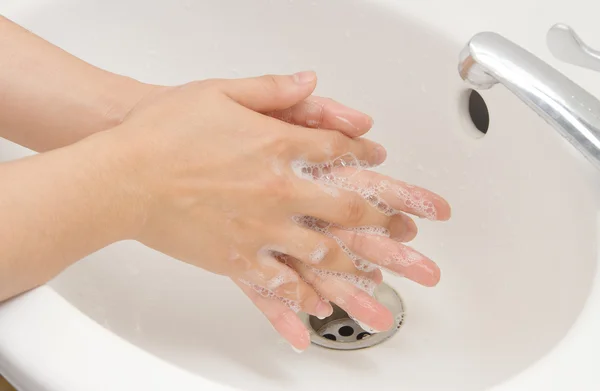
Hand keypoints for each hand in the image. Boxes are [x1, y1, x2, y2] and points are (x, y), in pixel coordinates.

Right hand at [112, 71, 449, 350]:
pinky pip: (278, 284)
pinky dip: (301, 298)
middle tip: (405, 237)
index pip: (340, 153)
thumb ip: (273, 89)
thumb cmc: (165, 131)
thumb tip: (311, 82)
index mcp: (279, 146)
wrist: (122, 176)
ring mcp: (260, 229)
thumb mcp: (221, 92)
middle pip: (346, 209)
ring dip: (352, 265)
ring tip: (374, 281)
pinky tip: (318, 308)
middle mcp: (279, 191)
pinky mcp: (235, 258)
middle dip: (380, 222)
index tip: (380, 166)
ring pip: (322, 252)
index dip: (367, 159)